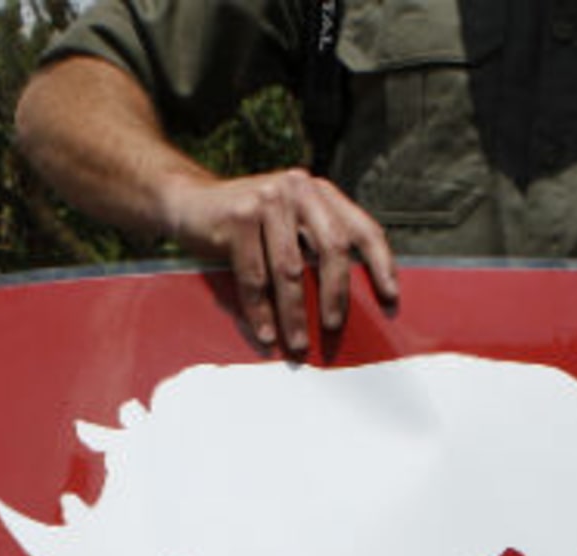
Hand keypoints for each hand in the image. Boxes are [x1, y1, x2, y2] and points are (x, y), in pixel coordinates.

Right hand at [158, 167, 398, 352]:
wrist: (186, 202)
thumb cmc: (241, 224)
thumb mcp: (284, 223)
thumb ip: (310, 243)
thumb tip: (340, 298)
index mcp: (318, 192)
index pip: (361, 228)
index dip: (380, 264)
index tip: (390, 297)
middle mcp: (298, 189)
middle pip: (332, 248)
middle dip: (336, 294)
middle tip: (334, 327)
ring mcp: (266, 200)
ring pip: (290, 269)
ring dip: (294, 313)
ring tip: (297, 344)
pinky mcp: (237, 219)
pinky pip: (254, 276)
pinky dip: (260, 310)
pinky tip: (266, 333)